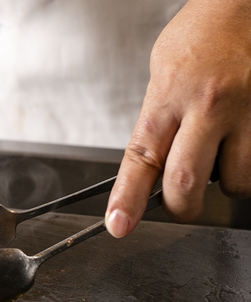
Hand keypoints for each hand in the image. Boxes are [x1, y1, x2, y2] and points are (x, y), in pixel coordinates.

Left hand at [105, 0, 250, 237]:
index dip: (127, 199)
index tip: (118, 225)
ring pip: (237, 181)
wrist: (246, 2)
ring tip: (224, 153)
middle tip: (183, 204)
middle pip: (186, 182)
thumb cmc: (205, 33)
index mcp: (170, 95)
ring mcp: (250, 111)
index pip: (141, 159)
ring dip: (228, 181)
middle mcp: (209, 105)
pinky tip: (245, 138)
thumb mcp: (164, 70)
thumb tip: (152, 164)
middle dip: (182, 206)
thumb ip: (159, 118)